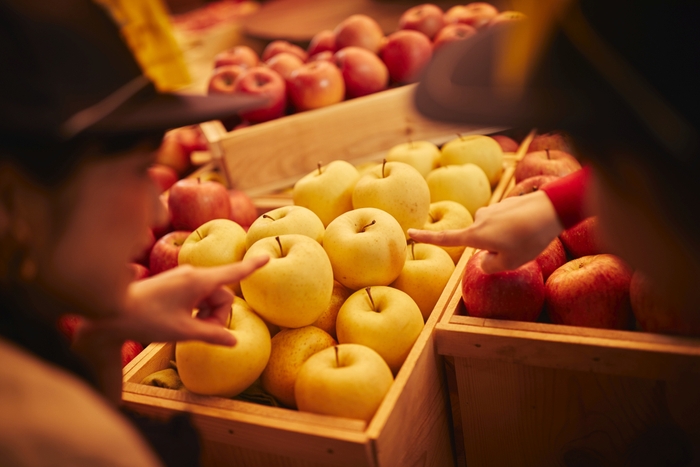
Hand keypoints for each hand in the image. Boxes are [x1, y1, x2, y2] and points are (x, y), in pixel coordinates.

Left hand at [80, 255, 268, 346]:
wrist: (111, 313)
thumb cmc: (147, 320)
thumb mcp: (183, 332)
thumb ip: (211, 335)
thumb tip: (233, 340)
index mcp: (198, 281)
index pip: (233, 272)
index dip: (251, 266)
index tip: (266, 257)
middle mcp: (193, 274)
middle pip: (222, 295)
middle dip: (217, 316)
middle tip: (201, 334)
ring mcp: (183, 278)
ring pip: (210, 297)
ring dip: (206, 315)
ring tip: (188, 331)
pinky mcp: (175, 283)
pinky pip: (197, 296)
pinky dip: (197, 310)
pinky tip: (182, 323)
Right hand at [408, 191, 562, 272]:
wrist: (550, 209)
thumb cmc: (528, 239)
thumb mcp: (509, 263)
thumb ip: (489, 266)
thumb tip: (482, 259)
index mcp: (475, 235)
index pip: (445, 238)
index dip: (426, 238)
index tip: (409, 232)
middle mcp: (479, 219)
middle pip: (478, 241)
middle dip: (492, 249)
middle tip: (516, 251)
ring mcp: (492, 210)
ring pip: (493, 232)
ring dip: (504, 238)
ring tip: (526, 239)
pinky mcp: (505, 204)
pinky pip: (504, 222)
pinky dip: (513, 228)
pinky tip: (530, 227)